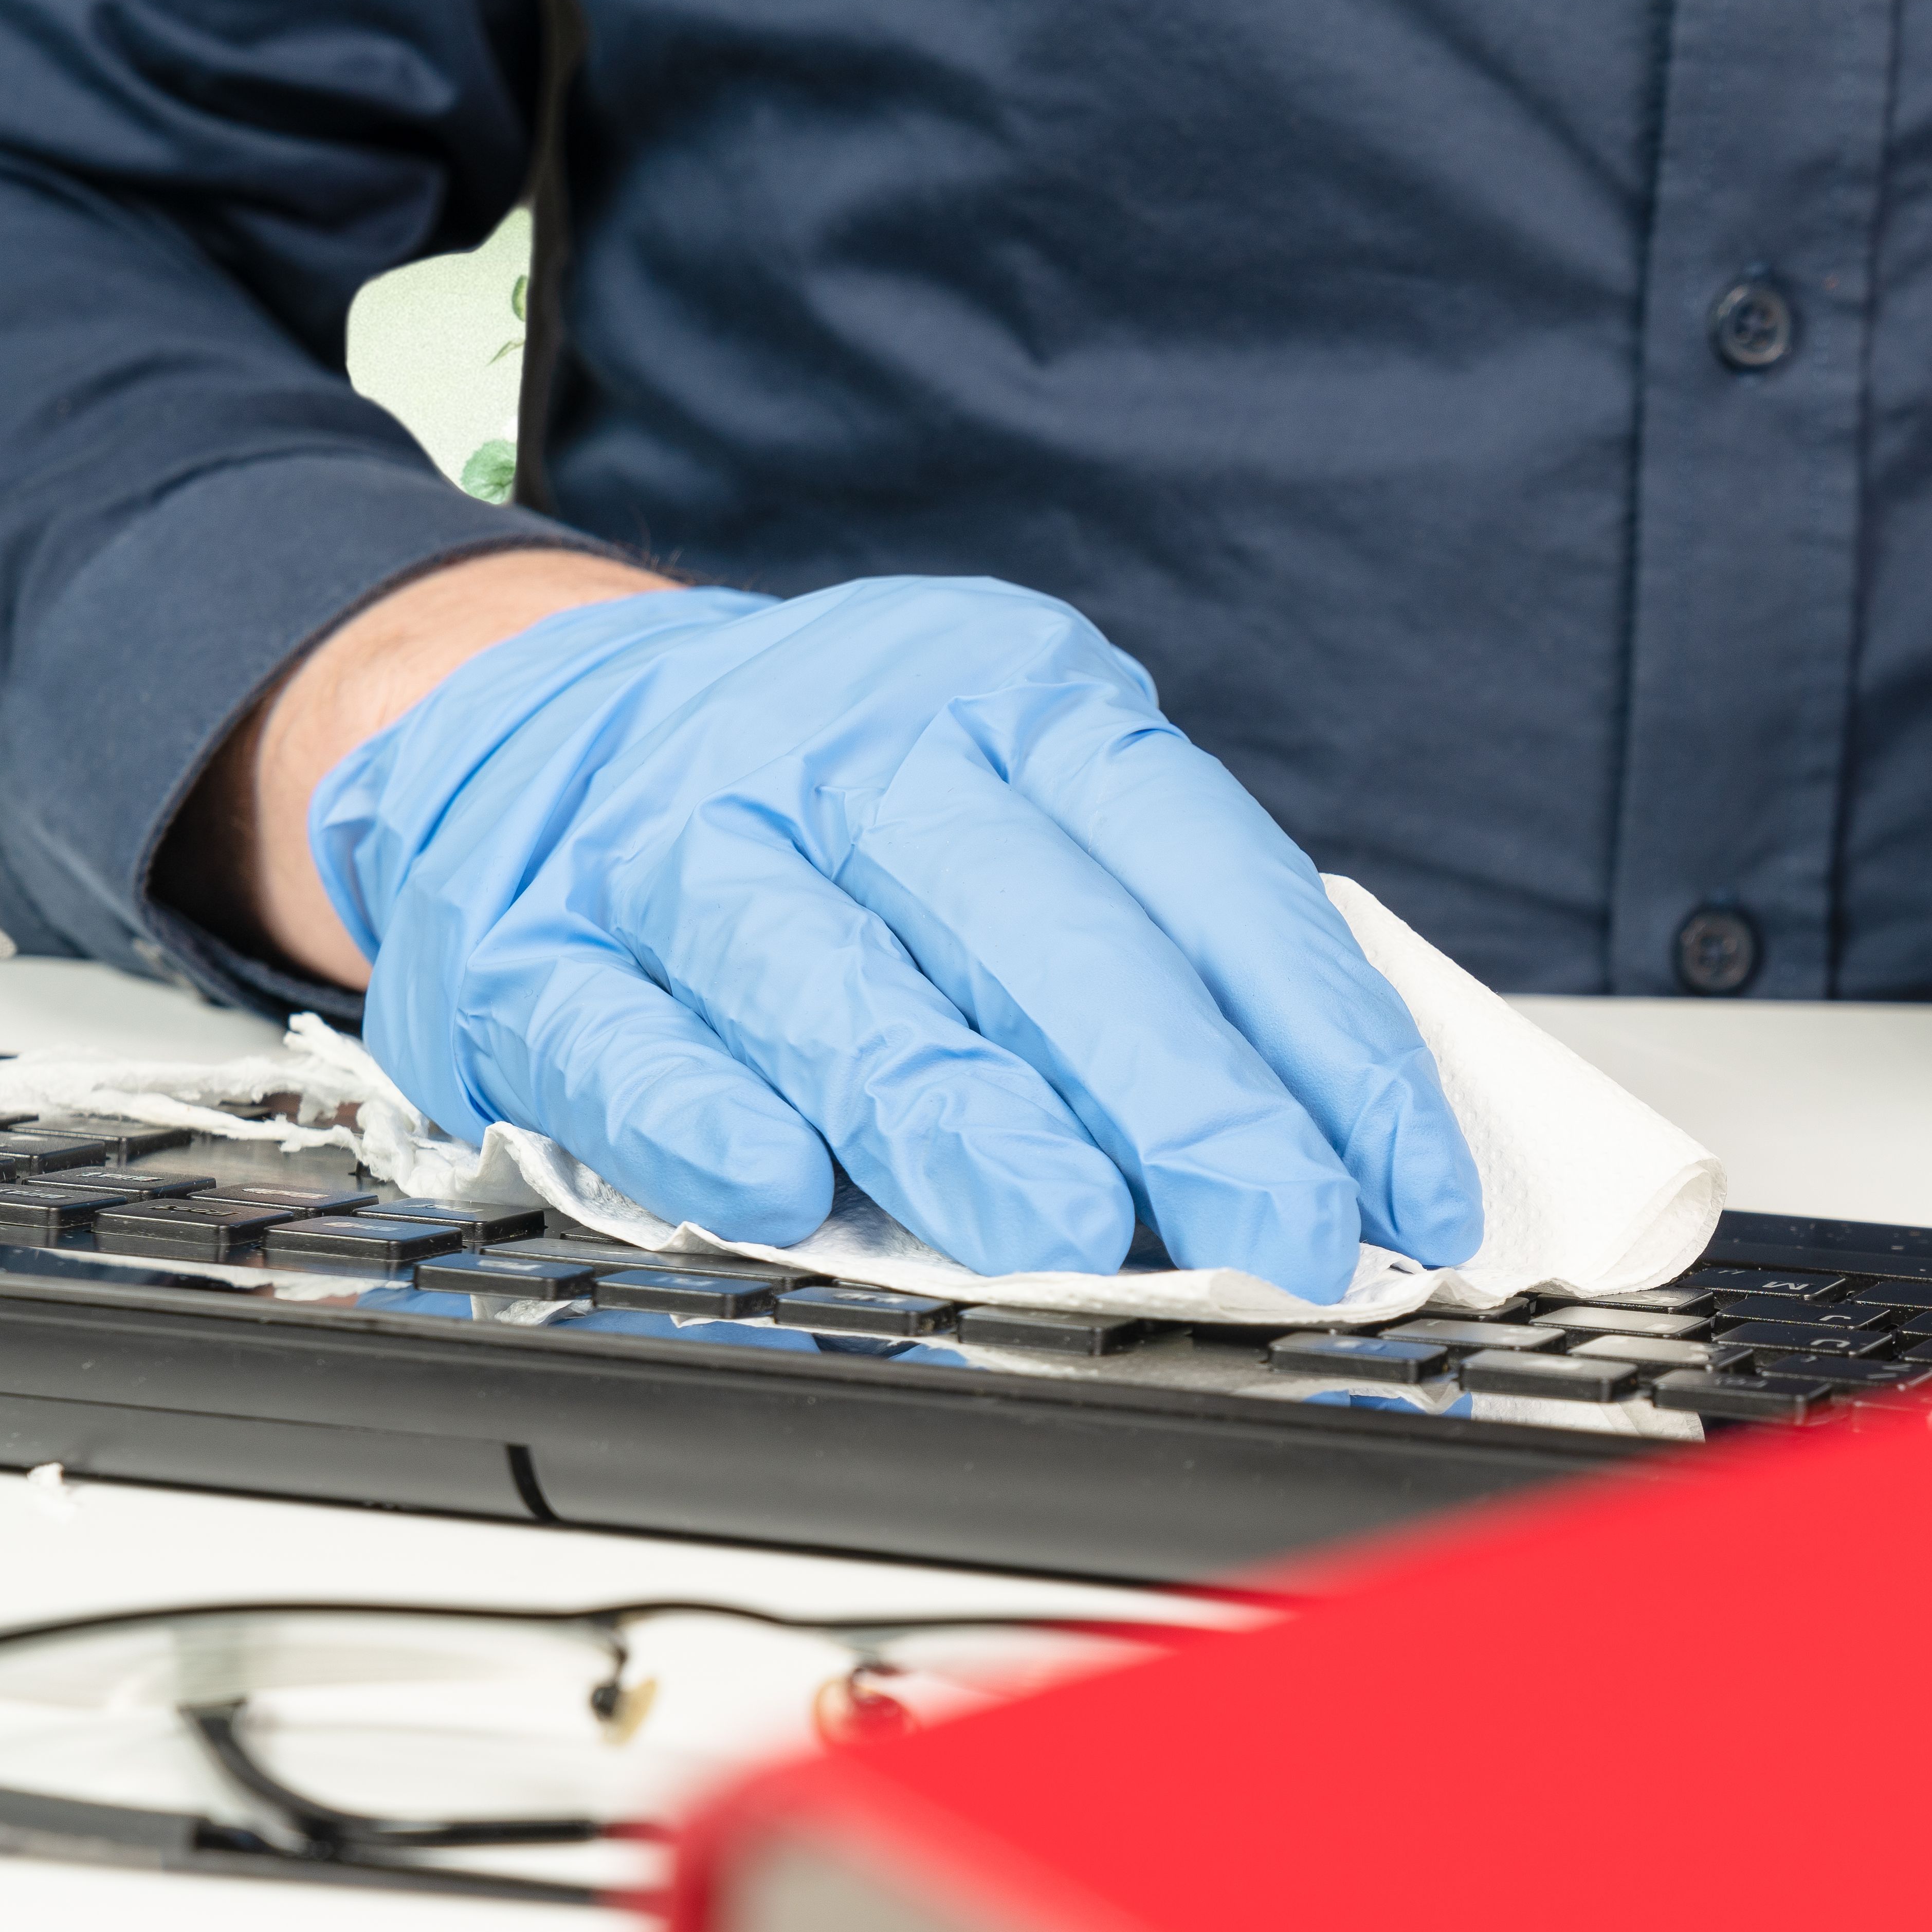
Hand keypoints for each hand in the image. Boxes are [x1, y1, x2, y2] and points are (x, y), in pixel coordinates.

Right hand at [293, 570, 1481, 1294]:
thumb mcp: (1018, 801)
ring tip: (1071, 1231)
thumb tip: (1324, 1146)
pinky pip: (627, 1040)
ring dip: (965, 1119)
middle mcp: (851, 752)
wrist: (536, 712)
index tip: (1397, 1183)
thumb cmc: (834, 795)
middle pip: (1042, 930)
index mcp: (1012, 699)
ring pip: (842, 986)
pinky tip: (786, 1192)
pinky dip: (709, 1120)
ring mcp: (680, 844)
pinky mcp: (534, 951)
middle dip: (1180, 1100)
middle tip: (1278, 1232)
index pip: (1202, 870)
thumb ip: (1153, 947)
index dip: (1315, 1039)